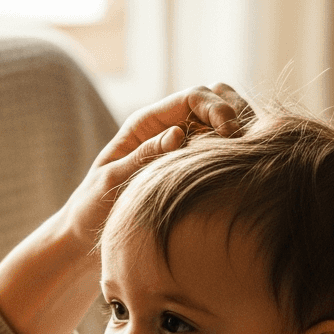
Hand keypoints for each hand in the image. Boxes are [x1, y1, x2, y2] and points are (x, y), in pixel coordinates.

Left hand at [0, 84, 249, 333]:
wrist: (88, 235)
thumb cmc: (93, 207)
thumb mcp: (114, 180)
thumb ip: (143, 156)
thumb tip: (177, 134)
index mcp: (147, 123)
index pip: (192, 97)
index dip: (215, 106)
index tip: (230, 130)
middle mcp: (167, 130)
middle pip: (212, 105)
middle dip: (233, 115)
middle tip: (244, 141)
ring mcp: (181, 151)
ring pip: (220, 129)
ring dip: (237, 136)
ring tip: (245, 156)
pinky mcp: (189, 173)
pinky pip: (216, 156)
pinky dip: (231, 157)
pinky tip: (238, 173)